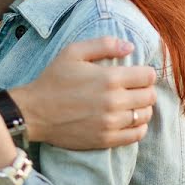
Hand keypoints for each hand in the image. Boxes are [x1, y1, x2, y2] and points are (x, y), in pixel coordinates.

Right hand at [10, 37, 156, 149]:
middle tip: (134, 88)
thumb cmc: (54, 79)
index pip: (148, 76)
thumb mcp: (73, 52)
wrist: (34, 112)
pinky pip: (136, 135)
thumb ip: (104, 44)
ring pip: (146, 115)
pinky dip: (139, 127)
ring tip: (131, 103)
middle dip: (145, 89)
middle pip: (150, 96)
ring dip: (143, 108)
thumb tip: (130, 47)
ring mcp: (110, 123)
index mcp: (109, 78)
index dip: (146, 72)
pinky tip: (129, 119)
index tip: (137, 73)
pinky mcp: (105, 139)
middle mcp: (113, 102)